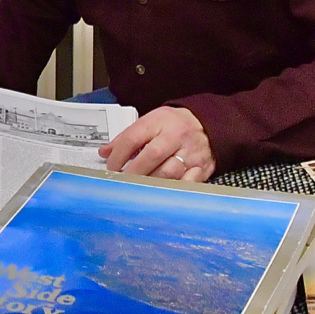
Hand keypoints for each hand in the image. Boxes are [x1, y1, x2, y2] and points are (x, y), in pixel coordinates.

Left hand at [97, 106, 214, 181]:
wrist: (209, 123)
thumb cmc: (175, 124)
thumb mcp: (151, 121)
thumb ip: (127, 136)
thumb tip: (105, 152)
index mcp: (159, 122)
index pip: (133, 138)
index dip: (118, 155)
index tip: (111, 167)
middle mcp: (175, 137)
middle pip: (152, 155)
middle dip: (133, 172)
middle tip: (122, 181)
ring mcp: (190, 153)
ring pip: (169, 172)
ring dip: (151, 183)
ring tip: (138, 188)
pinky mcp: (202, 168)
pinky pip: (187, 183)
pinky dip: (173, 189)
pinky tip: (162, 192)